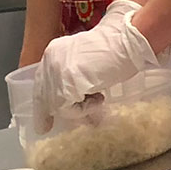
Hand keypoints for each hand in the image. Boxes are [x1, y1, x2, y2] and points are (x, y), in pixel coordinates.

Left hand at [32, 0, 161, 121]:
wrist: (129, 41)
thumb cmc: (119, 47)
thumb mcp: (89, 61)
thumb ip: (76, 75)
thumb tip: (72, 99)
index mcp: (55, 50)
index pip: (42, 80)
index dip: (44, 99)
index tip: (43, 117)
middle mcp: (50, 61)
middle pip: (42, 95)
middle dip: (46, 113)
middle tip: (46, 128)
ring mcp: (55, 74)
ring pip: (55, 105)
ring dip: (77, 108)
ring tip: (99, 101)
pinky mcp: (64, 87)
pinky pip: (67, 110)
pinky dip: (85, 109)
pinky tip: (100, 98)